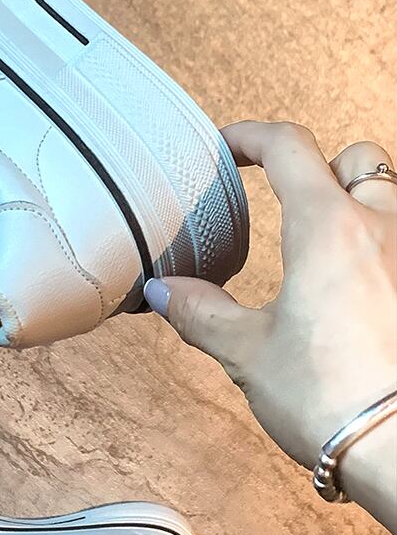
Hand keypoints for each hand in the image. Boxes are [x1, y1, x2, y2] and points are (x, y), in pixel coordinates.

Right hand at [145, 121, 395, 524]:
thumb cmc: (330, 398)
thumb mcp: (247, 353)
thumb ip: (200, 312)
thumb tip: (161, 292)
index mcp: (327, 228)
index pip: (288, 148)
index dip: (252, 136)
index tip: (229, 146)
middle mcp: (382, 230)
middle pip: (360, 159)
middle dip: (323, 168)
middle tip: (291, 200)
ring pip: (393, 198)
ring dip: (361, 205)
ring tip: (328, 245)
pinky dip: (380, 250)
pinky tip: (361, 290)